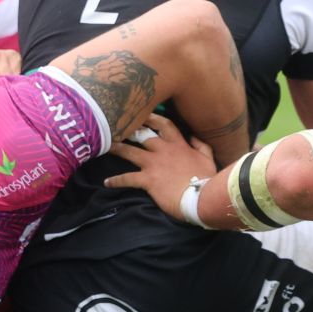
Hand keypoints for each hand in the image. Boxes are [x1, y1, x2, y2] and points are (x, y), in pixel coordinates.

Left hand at [103, 112, 217, 216]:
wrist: (202, 198)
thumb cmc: (207, 180)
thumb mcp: (208, 159)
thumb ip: (201, 145)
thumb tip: (194, 137)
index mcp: (178, 145)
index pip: (164, 125)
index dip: (153, 117)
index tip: (143, 113)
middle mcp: (163, 151)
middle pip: (142, 135)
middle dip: (129, 129)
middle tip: (117, 126)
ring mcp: (154, 164)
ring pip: (130, 152)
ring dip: (116, 149)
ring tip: (103, 146)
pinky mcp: (147, 179)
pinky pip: (127, 178)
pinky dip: (116, 181)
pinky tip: (107, 182)